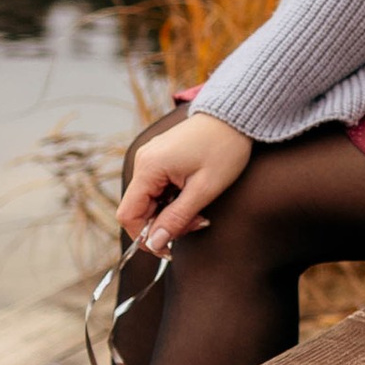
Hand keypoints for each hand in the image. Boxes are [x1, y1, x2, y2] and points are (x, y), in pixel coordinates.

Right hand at [115, 111, 251, 253]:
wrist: (235, 117)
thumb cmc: (224, 149)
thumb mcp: (204, 189)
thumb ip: (177, 218)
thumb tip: (155, 243)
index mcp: (149, 167)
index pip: (128, 214)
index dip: (144, 236)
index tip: (168, 247)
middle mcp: (143, 161)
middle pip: (139, 209)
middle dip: (164, 224)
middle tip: (197, 223)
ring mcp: (151, 159)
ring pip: (150, 201)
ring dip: (172, 213)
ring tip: (200, 211)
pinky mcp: (160, 158)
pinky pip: (158, 189)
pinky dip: (173, 200)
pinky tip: (194, 197)